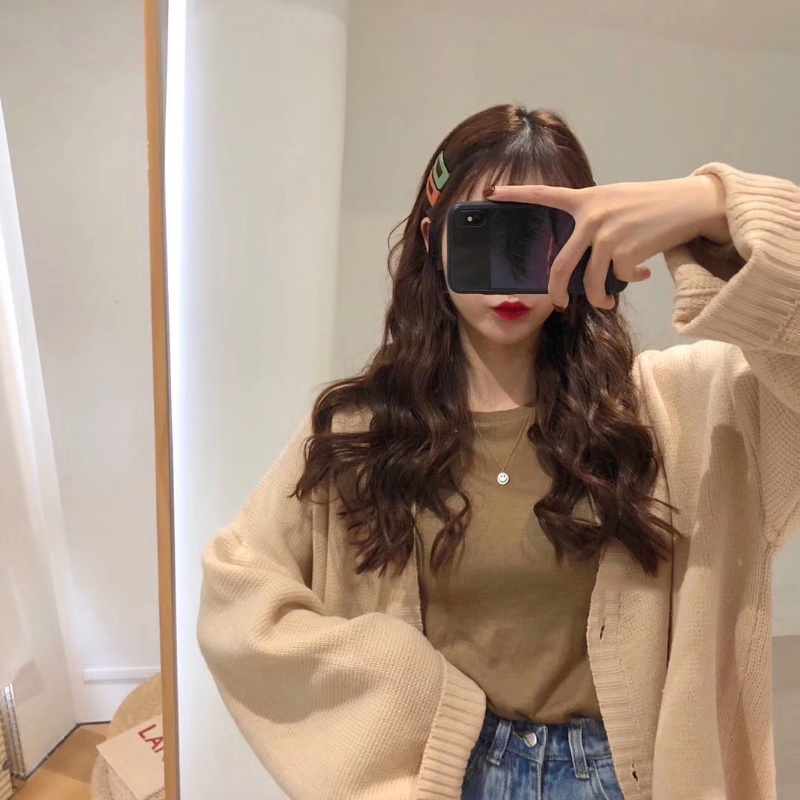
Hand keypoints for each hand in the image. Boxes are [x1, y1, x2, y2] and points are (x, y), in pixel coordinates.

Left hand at [484, 174, 730, 309]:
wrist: (690, 204)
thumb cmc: (652, 204)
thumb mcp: (616, 201)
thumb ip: (593, 219)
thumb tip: (582, 257)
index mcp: (586, 199)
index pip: (545, 195)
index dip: (516, 195)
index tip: (491, 194)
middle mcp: (592, 216)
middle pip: (561, 265)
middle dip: (557, 290)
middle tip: (558, 302)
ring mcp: (608, 235)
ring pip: (591, 280)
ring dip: (599, 297)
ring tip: (605, 301)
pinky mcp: (626, 252)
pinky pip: (617, 279)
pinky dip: (627, 282)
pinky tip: (641, 273)